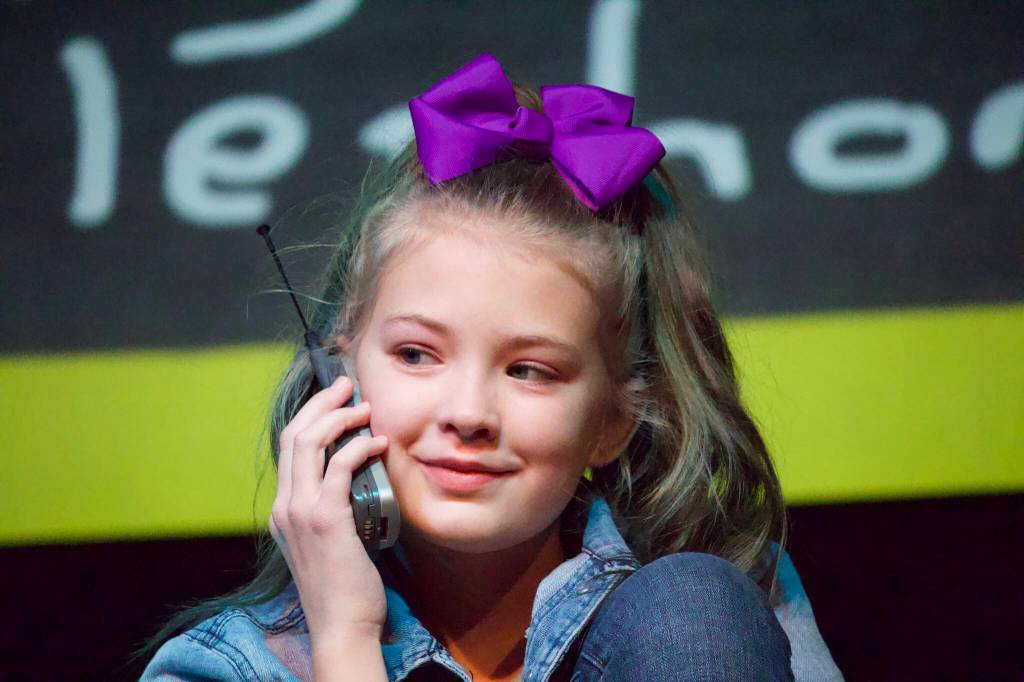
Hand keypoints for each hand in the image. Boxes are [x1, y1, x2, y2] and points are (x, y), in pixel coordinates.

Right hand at [268, 376, 389, 642]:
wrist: (343, 624)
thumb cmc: (344, 585)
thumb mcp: (328, 541)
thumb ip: (332, 508)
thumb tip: (357, 475)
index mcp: (283, 510)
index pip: (288, 448)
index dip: (309, 416)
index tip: (334, 399)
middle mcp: (285, 507)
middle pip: (294, 436)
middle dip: (320, 404)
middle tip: (347, 386)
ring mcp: (301, 512)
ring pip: (310, 444)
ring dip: (339, 418)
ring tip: (364, 407)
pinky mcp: (326, 519)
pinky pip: (340, 467)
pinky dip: (359, 447)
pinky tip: (378, 442)